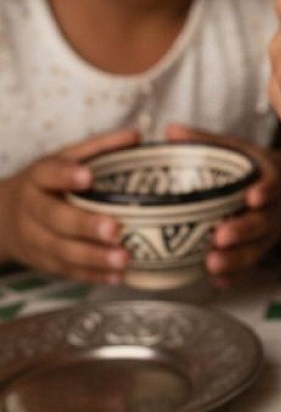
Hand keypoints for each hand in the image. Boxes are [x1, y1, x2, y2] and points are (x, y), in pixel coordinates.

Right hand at [0, 127, 139, 281]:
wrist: (4, 218)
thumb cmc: (49, 182)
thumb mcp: (65, 158)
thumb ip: (99, 147)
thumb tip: (137, 135)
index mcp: (37, 178)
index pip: (48, 174)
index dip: (65, 175)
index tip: (88, 176)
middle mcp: (31, 210)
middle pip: (55, 219)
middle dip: (85, 226)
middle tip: (115, 228)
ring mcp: (35, 240)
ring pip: (61, 251)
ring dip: (93, 257)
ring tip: (123, 258)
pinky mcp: (44, 263)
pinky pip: (68, 272)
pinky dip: (93, 275)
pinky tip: (117, 276)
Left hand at [164, 124, 280, 281]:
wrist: (267, 193)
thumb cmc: (244, 169)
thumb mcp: (230, 149)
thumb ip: (203, 141)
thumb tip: (169, 130)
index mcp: (266, 181)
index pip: (272, 186)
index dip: (265, 191)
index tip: (252, 195)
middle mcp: (270, 211)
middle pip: (262, 223)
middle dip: (243, 231)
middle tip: (220, 236)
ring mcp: (264, 236)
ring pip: (255, 250)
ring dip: (236, 259)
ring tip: (211, 264)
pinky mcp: (254, 253)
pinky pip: (246, 269)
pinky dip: (233, 276)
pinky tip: (217, 282)